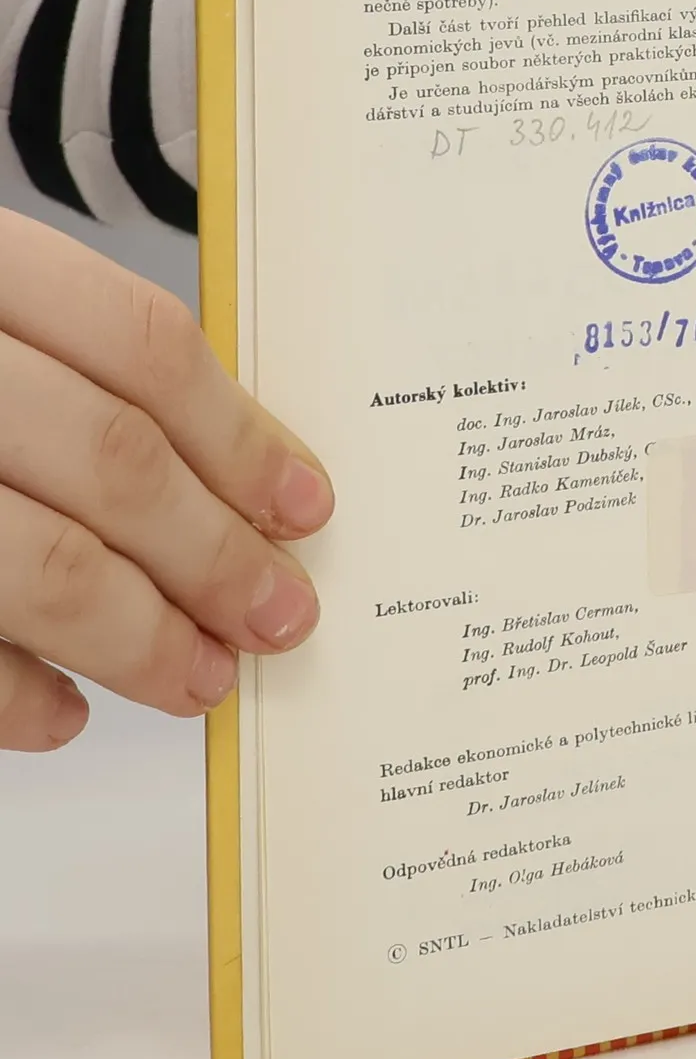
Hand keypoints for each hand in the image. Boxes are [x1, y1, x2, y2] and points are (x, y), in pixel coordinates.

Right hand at [0, 210, 331, 750]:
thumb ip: (69, 376)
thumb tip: (237, 488)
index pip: (137, 344)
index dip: (239, 436)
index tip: (304, 508)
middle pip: (109, 458)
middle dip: (213, 555)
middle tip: (278, 617)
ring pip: (37, 563)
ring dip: (137, 638)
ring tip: (198, 680)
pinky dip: (12, 693)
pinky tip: (63, 713)